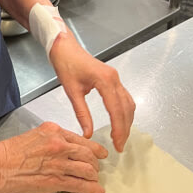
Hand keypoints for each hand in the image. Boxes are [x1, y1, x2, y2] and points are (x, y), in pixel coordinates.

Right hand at [0, 122, 107, 192]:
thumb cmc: (9, 153)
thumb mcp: (34, 136)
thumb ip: (51, 140)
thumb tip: (65, 150)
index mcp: (53, 130)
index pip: (80, 139)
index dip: (93, 148)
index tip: (99, 152)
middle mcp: (59, 144)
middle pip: (88, 153)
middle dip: (95, 163)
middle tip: (96, 168)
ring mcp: (59, 162)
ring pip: (88, 169)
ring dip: (94, 177)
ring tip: (95, 181)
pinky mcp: (57, 179)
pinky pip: (82, 185)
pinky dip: (93, 189)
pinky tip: (97, 191)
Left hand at [49, 33, 135, 151]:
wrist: (64, 46)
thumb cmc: (66, 64)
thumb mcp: (71, 90)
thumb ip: (82, 113)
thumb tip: (88, 133)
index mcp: (105, 80)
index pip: (116, 110)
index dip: (119, 129)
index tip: (117, 145)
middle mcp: (114, 78)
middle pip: (126, 108)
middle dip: (124, 128)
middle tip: (120, 146)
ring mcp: (115, 77)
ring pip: (128, 102)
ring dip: (126, 120)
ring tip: (120, 137)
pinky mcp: (112, 77)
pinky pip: (124, 97)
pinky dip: (124, 111)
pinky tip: (119, 120)